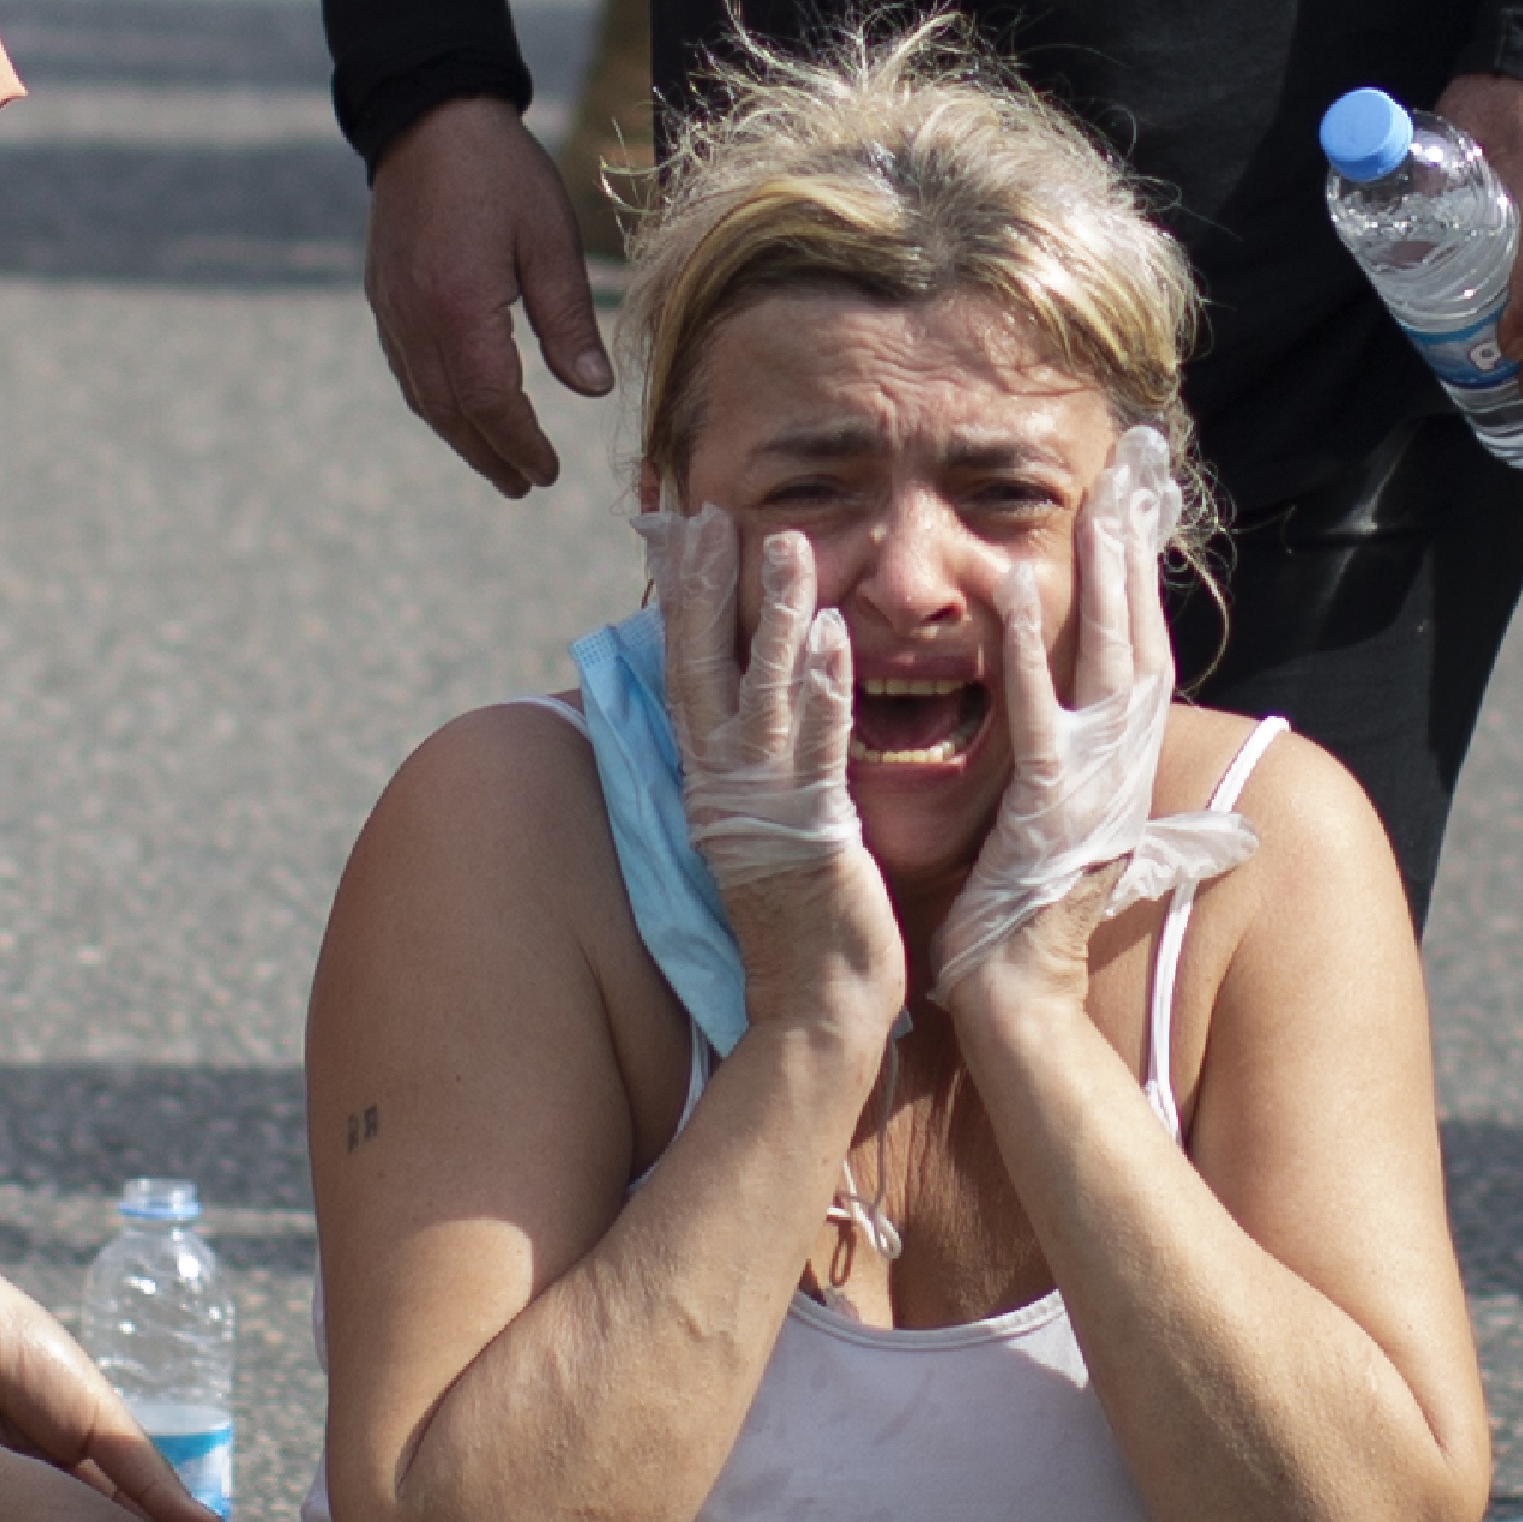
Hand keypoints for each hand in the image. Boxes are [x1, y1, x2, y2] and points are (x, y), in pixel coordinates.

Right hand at [365, 97, 611, 496]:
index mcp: (460, 305)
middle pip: (450, 411)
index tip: (547, 471)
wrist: (428, 113)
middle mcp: (415, 315)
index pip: (490, 401)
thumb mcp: (550, 240)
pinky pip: (405, 366)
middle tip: (524, 486)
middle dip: (489, 455)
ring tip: (496, 464)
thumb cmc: (500, 171)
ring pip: (423, 395)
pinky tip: (458, 411)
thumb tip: (593, 390)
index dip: (519, 443)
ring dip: (460, 437)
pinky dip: (434, 401)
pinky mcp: (383, 293)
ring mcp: (391, 306)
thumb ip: (569, 320)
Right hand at [656, 505, 910, 1038]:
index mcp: (709, 783)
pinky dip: (823, 691)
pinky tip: (836, 637)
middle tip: (715, 515)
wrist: (818, 1006)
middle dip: (706, 589)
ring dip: (774, 618)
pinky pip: (815, 749)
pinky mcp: (809, 835)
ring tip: (787, 547)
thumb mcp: (774, 828)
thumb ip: (766, 765)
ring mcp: (759, 811)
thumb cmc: (804, 923)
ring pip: (761, 695)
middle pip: (701, 669)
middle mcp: (720, 788)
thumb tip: (760, 708)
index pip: (688, 673)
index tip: (690, 532)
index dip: (686, 601)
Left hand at [945, 428, 1252, 1011]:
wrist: (1016, 998)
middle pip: (1139, 640)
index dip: (1140, 587)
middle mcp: (1122, 769)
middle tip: (1133, 478)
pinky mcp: (1048, 807)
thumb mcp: (1074, 844)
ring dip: (1102, 583)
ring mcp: (1093, 786)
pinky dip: (1024, 647)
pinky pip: (1037, 712)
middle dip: (1137, 559)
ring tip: (1096, 509)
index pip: (1139, 657)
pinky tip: (1005, 587)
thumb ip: (1105, 798)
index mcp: (1122, 770)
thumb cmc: (1029, 925)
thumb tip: (1179, 803)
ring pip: (1105, 663)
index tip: (1135, 518)